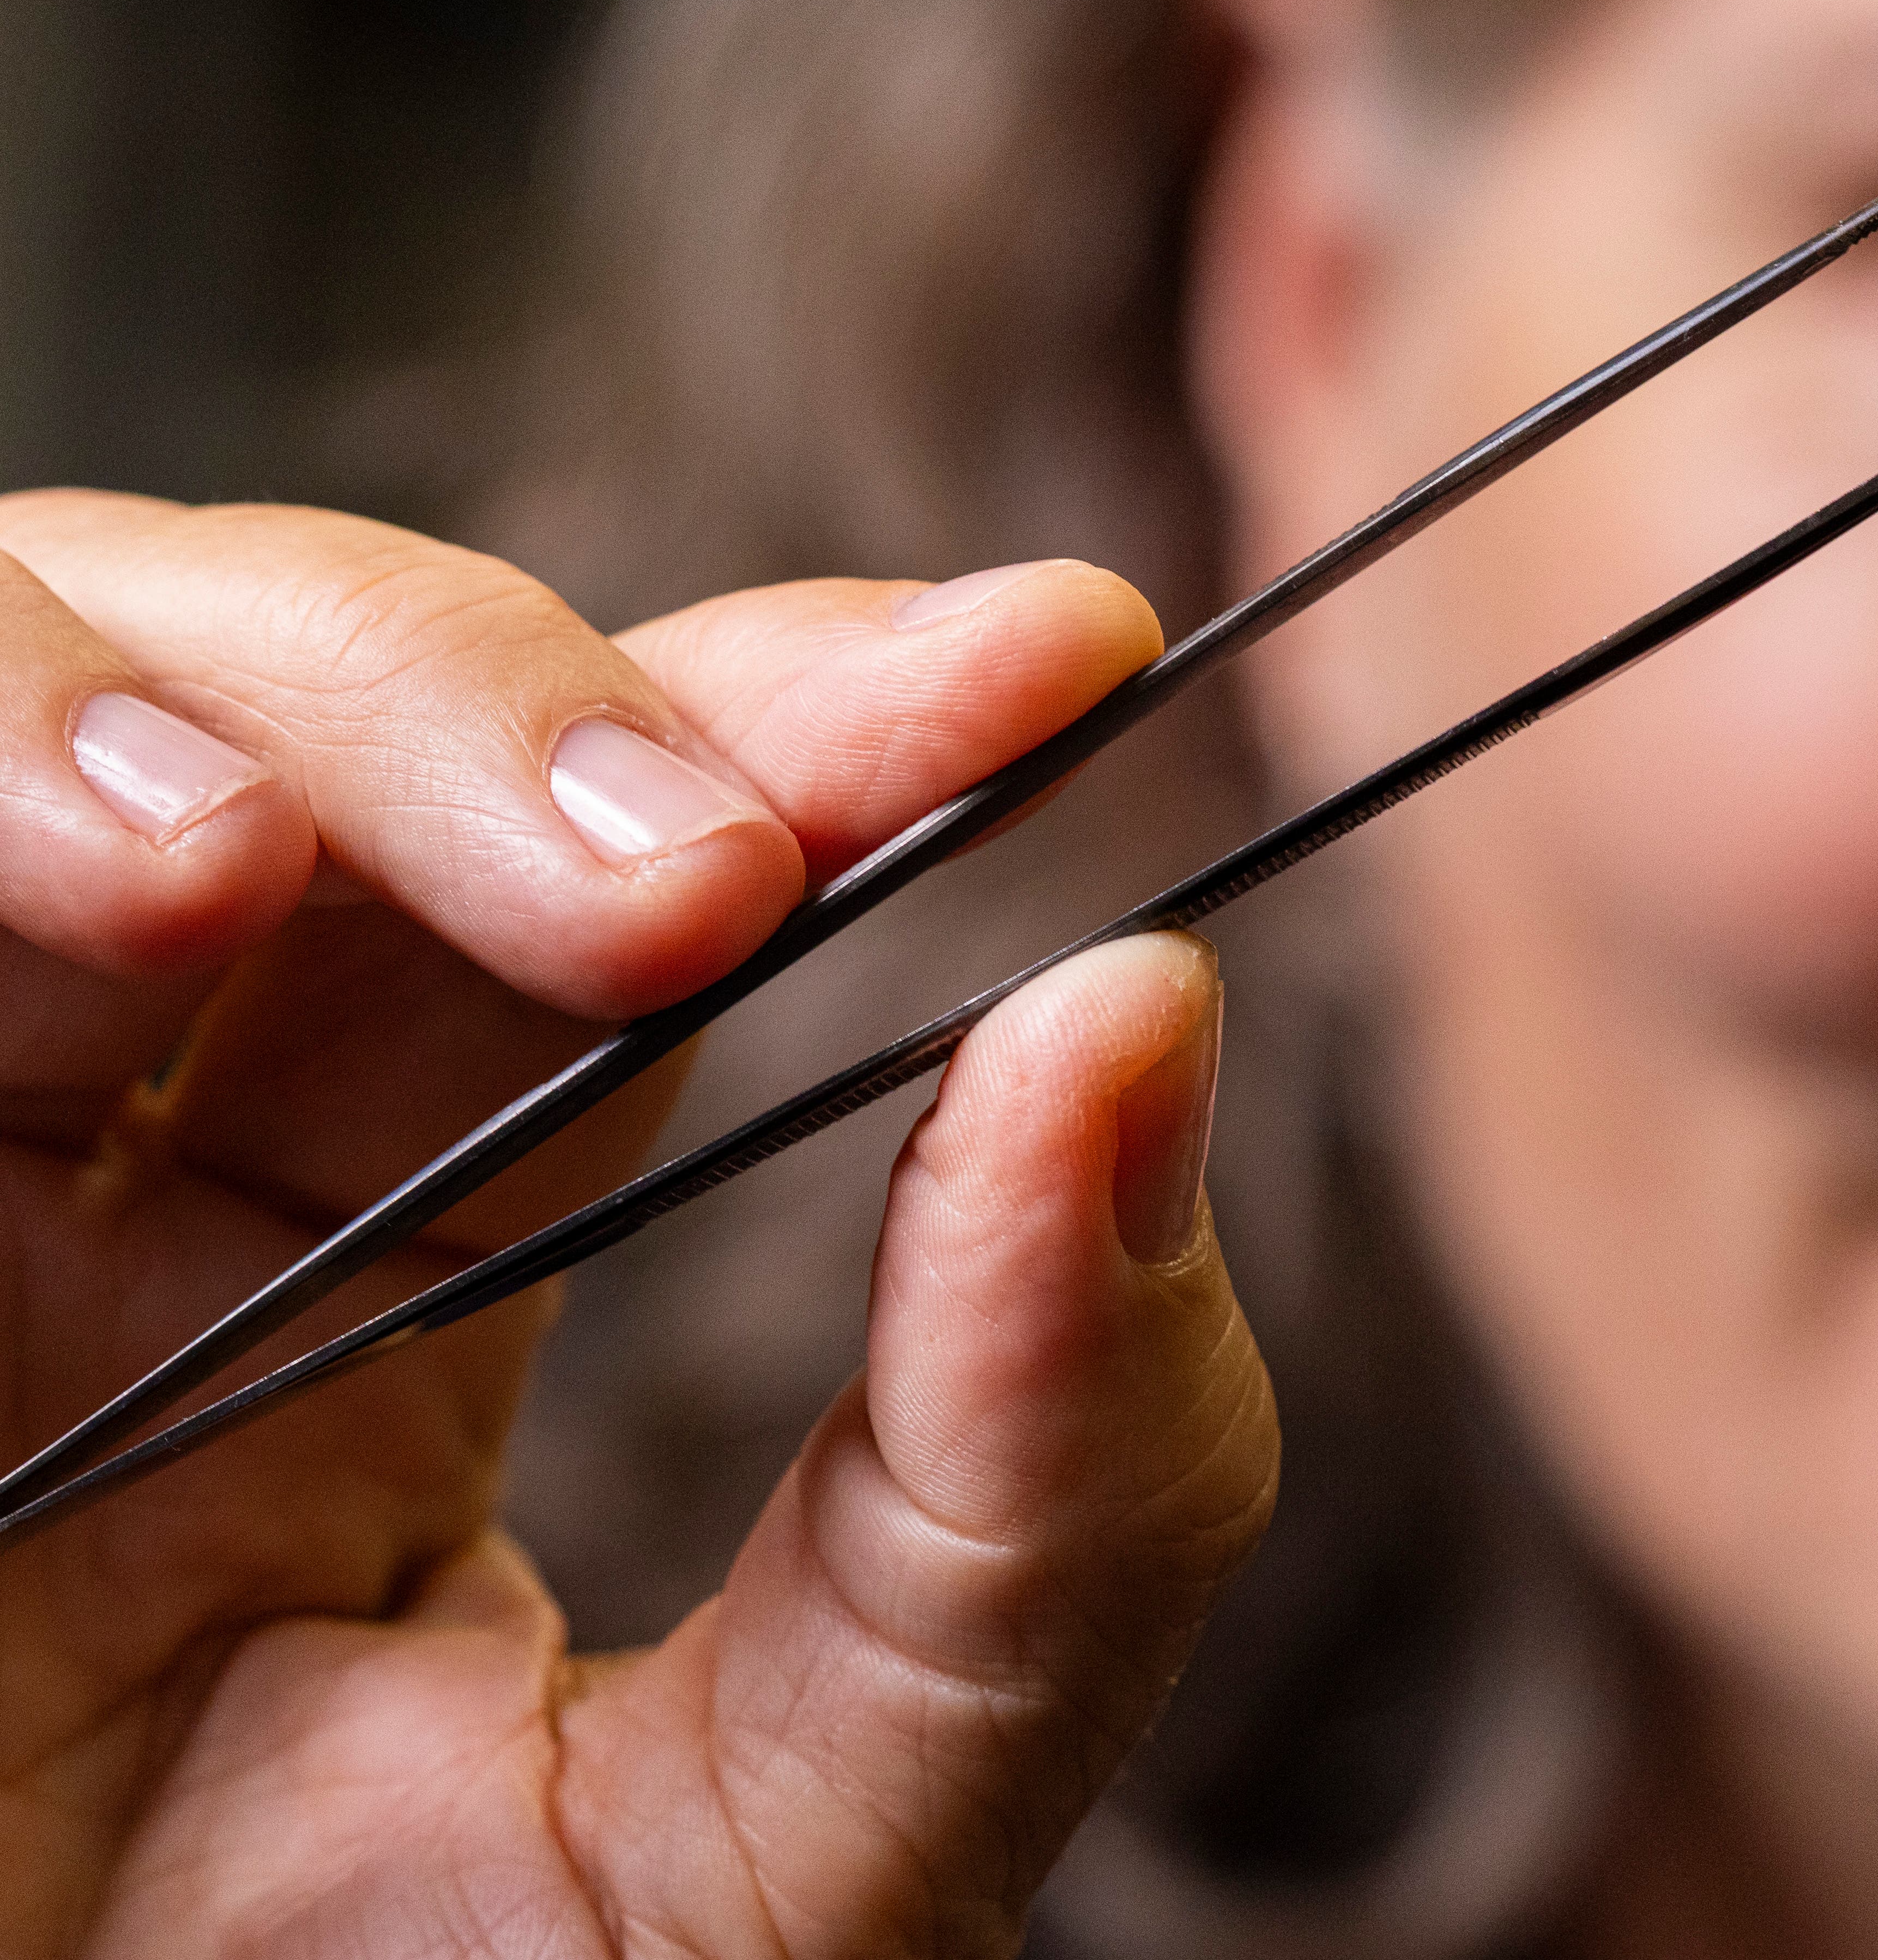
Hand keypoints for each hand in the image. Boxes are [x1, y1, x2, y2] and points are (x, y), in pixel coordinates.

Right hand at [0, 493, 1277, 1955]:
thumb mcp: (816, 1836)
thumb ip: (1043, 1486)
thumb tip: (1146, 1032)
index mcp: (383, 1287)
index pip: (611, 867)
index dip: (814, 715)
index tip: (1063, 657)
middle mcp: (115, 1188)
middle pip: (294, 713)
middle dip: (495, 702)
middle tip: (705, 871)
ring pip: (2, 696)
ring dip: (116, 707)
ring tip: (228, 863)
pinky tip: (93, 889)